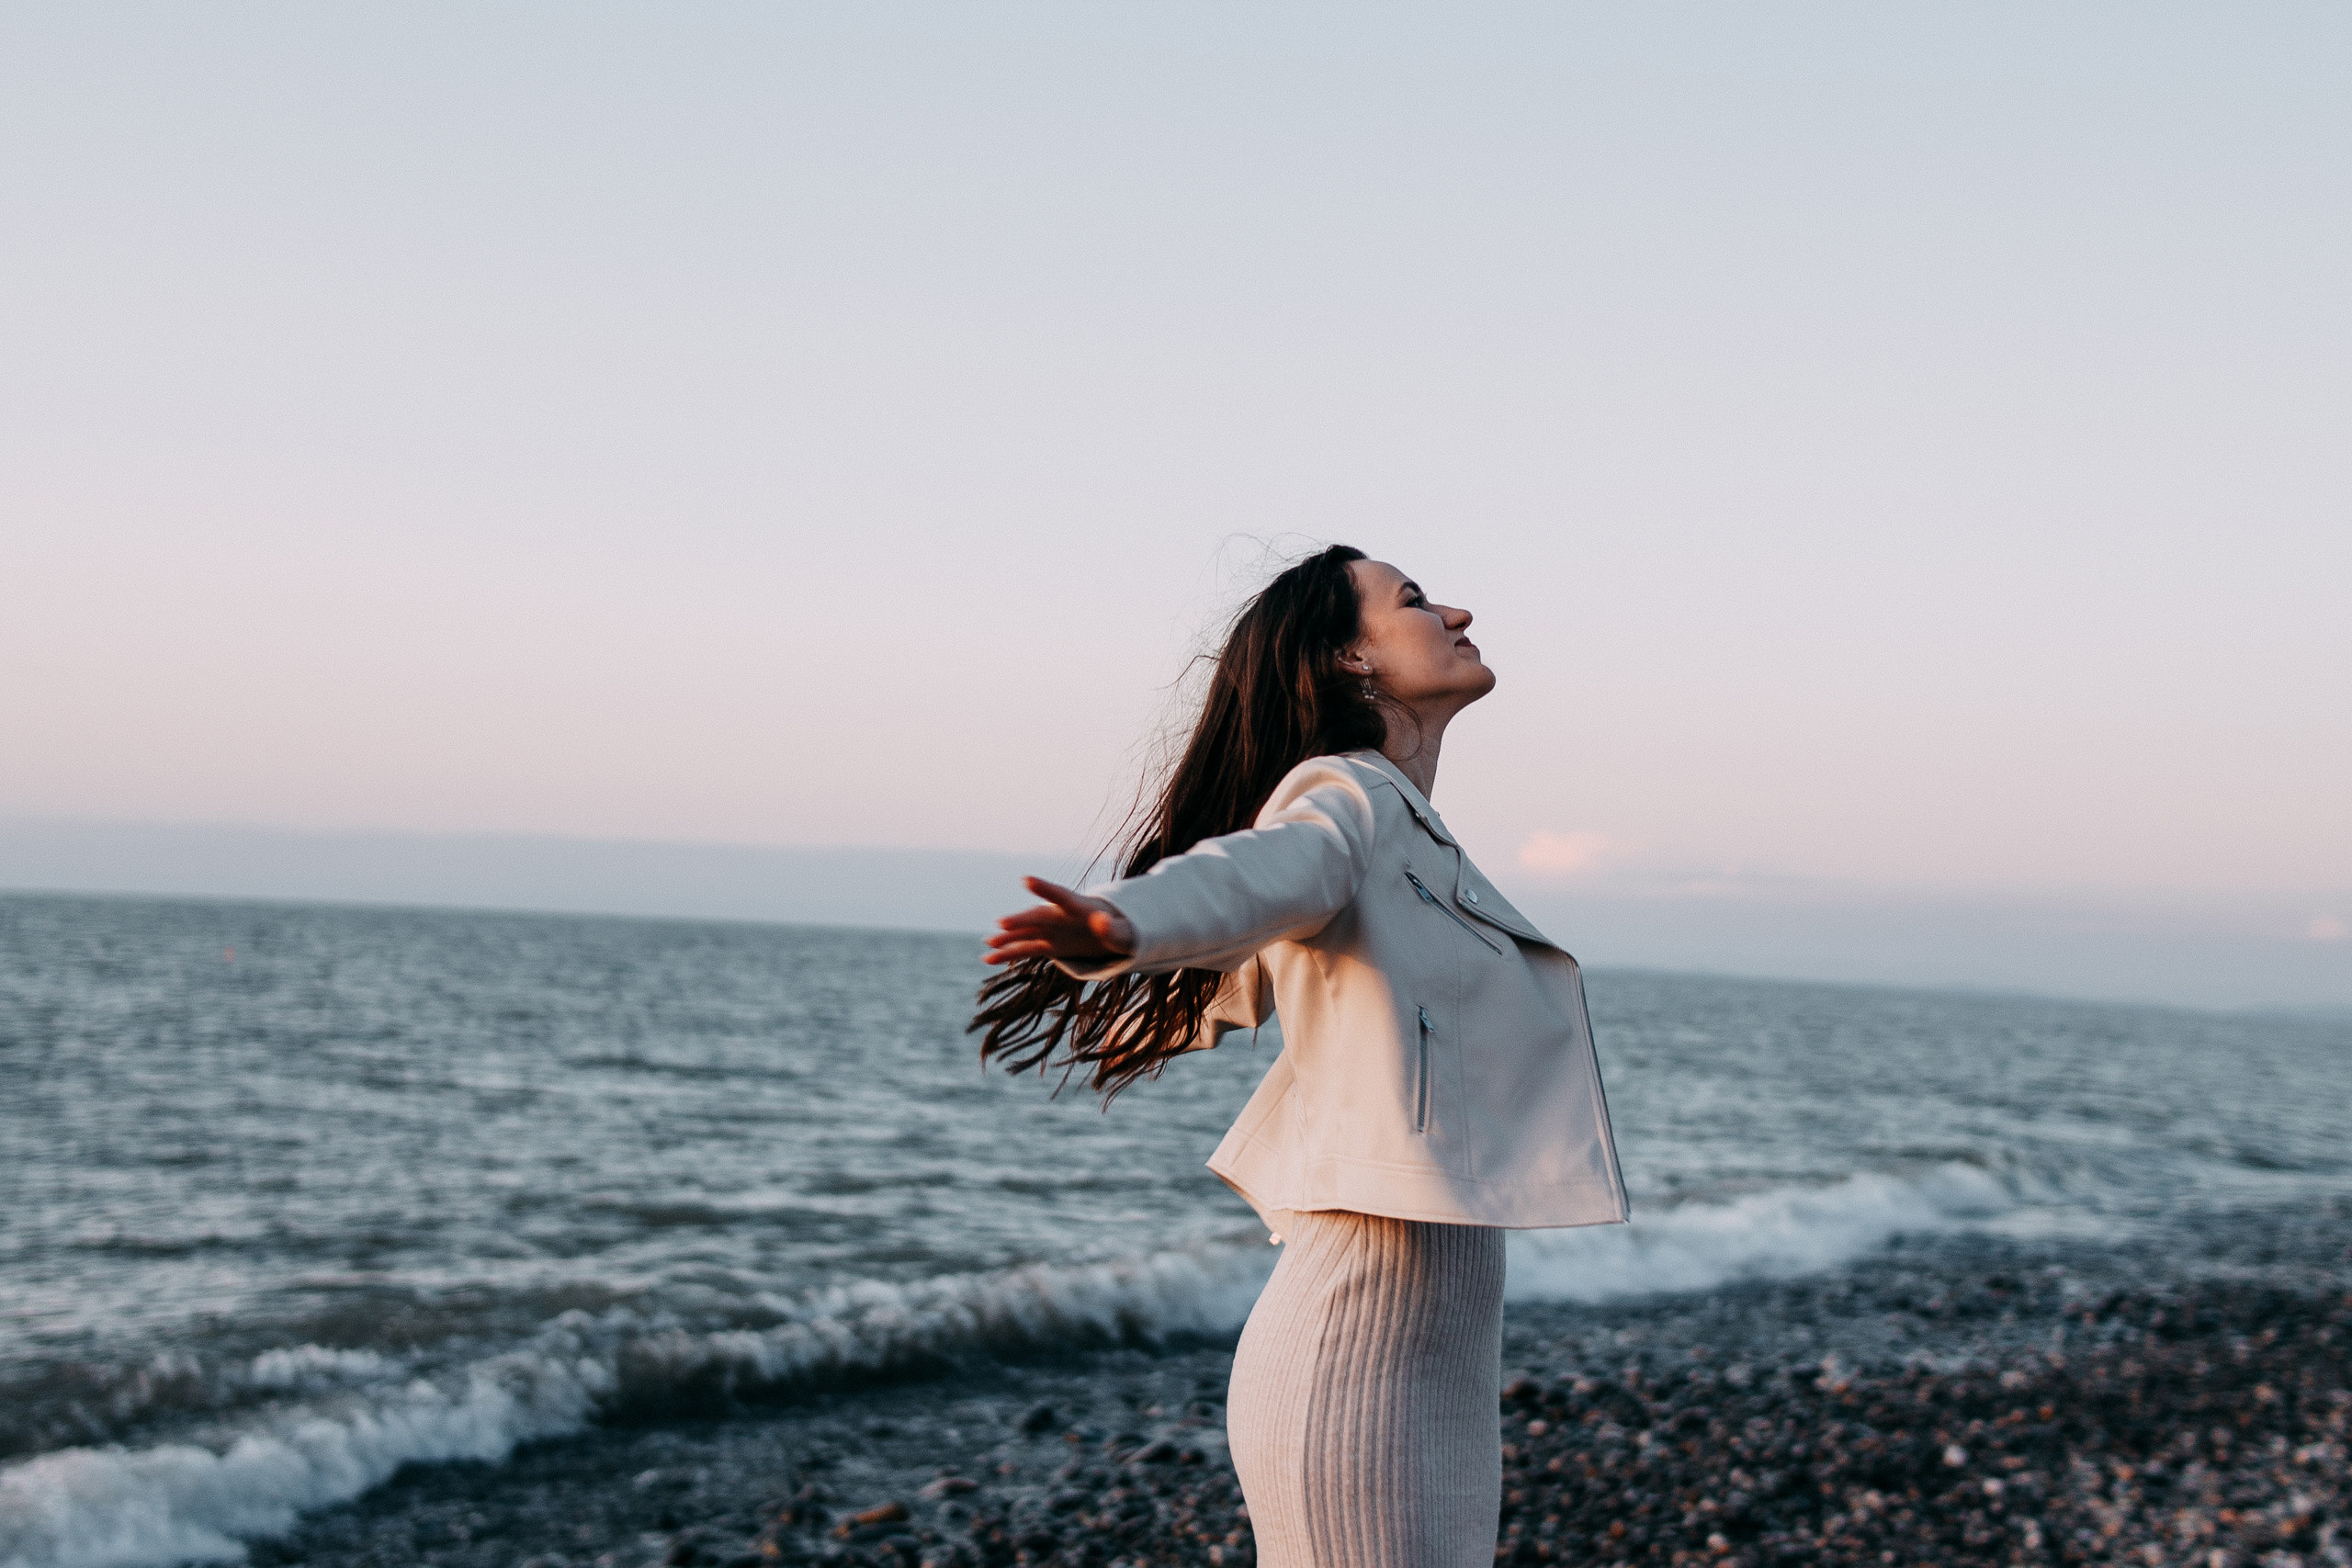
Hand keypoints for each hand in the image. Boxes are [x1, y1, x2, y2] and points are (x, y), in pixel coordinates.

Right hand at [983, 877, 1136, 965]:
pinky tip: (988, 958)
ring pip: (1027, 933)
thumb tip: (1101, 921)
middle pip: (1039, 916)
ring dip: (1008, 938)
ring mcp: (1053, 931)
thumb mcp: (1126, 933)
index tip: (1025, 880)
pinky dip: (1008, 954)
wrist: (1115, 933)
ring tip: (988, 943)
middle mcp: (1061, 916)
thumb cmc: (1124, 930)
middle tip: (1002, 923)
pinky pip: (1026, 950)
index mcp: (1081, 907)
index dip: (1044, 889)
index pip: (1061, 896)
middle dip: (1022, 920)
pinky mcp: (1049, 945)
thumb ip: (1114, 929)